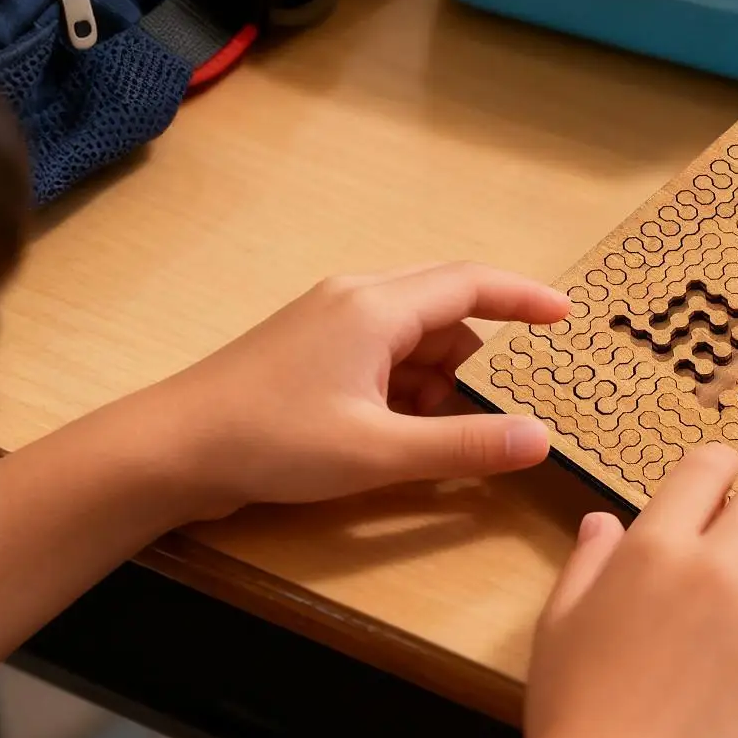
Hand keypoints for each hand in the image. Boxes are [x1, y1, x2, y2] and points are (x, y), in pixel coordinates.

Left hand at [145, 263, 569, 517]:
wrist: (170, 450)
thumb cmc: (271, 441)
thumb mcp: (378, 453)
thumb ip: (464, 446)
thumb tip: (540, 439)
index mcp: (376, 307)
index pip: (471, 284)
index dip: (525, 299)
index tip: (567, 316)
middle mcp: (356, 302)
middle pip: (445, 311)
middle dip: (488, 354)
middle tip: (528, 394)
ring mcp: (329, 327)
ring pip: (413, 342)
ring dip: (446, 382)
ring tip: (474, 431)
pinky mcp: (311, 356)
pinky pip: (383, 362)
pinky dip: (411, 393)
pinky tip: (420, 436)